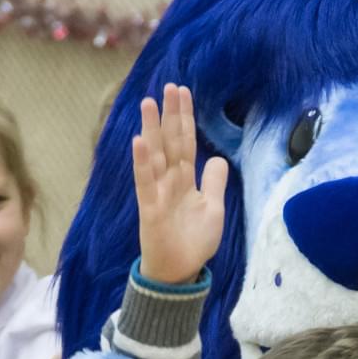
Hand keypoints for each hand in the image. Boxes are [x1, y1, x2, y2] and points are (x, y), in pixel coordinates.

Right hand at [133, 84, 228, 284]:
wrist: (180, 272)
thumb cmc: (194, 242)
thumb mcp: (213, 209)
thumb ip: (214, 183)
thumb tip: (218, 159)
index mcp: (186, 179)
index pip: (185, 142)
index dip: (185, 118)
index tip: (183, 92)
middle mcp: (170, 180)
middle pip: (170, 141)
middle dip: (171, 114)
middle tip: (169, 86)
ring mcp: (158, 191)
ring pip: (155, 155)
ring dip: (152, 129)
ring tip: (148, 103)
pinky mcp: (149, 207)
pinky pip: (144, 181)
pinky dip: (142, 161)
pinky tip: (139, 141)